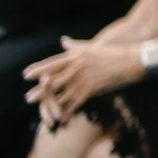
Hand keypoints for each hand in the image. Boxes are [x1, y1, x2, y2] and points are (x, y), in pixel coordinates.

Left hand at [23, 35, 140, 124]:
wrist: (131, 61)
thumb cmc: (112, 53)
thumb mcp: (91, 47)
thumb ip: (75, 45)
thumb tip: (63, 40)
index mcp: (76, 55)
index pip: (52, 63)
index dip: (38, 70)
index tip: (26, 75)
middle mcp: (77, 67)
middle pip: (53, 80)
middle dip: (39, 91)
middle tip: (28, 98)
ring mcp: (84, 78)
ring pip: (62, 93)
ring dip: (50, 103)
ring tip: (40, 109)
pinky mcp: (93, 89)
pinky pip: (76, 102)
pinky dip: (68, 111)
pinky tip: (62, 117)